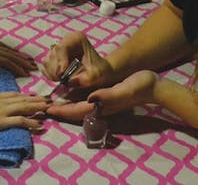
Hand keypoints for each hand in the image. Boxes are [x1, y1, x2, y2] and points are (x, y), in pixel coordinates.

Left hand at [0, 24, 37, 76]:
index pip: (3, 61)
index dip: (16, 68)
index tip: (26, 74)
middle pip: (8, 55)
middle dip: (22, 62)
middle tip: (35, 68)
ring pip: (6, 49)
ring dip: (18, 55)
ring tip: (29, 60)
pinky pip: (0, 45)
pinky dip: (9, 49)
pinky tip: (12, 51)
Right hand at [0, 81, 49, 132]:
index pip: (12, 94)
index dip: (24, 95)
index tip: (33, 94)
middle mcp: (0, 102)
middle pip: (22, 100)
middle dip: (36, 100)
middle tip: (48, 99)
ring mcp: (2, 111)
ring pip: (25, 107)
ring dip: (38, 108)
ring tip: (49, 108)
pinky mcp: (2, 121)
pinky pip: (20, 121)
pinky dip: (32, 123)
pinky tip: (40, 125)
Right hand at [42, 31, 112, 88]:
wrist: (101, 72)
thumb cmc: (101, 70)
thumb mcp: (96, 75)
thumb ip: (84, 79)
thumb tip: (69, 81)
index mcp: (77, 38)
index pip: (62, 47)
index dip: (60, 61)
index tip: (62, 74)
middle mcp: (66, 41)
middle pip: (52, 54)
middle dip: (56, 70)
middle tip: (63, 80)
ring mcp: (59, 49)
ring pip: (47, 61)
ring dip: (53, 73)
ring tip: (63, 79)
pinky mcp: (54, 57)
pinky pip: (46, 66)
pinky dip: (50, 74)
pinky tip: (60, 78)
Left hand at [47, 70, 161, 120]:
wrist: (153, 86)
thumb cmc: (139, 86)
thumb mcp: (124, 89)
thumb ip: (108, 95)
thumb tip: (90, 99)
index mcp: (102, 106)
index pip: (77, 111)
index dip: (62, 111)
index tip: (47, 109)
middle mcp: (100, 107)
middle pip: (75, 112)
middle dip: (60, 111)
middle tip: (43, 106)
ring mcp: (103, 104)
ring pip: (79, 108)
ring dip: (65, 106)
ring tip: (52, 102)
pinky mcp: (106, 98)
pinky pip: (85, 102)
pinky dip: (73, 101)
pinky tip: (68, 95)